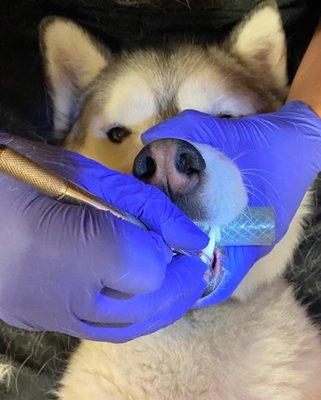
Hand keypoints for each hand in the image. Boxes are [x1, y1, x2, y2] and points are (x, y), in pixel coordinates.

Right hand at [0, 133, 207, 341]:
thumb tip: (193, 237)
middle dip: (179, 286)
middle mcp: (58, 294)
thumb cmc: (21, 172)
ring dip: (162, 307)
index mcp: (70, 245)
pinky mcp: (39, 320)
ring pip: (125, 328)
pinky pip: (100, 329)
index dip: (174, 255)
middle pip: (143, 305)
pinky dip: (133, 315)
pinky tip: (143, 296)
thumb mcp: (87, 176)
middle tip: (194, 264)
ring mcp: (46, 314)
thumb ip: (146, 207)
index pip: (148, 267)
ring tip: (180, 284)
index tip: (187, 241)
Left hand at [142, 101, 320, 306]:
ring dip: (190, 245)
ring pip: (216, 253)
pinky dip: (202, 230)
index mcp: (252, 236)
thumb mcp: (226, 133)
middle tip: (149, 248)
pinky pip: (223, 236)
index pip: (219, 281)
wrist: (304, 136)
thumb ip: (186, 132)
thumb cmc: (271, 144)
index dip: (189, 283)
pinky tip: (180, 213)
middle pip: (212, 268)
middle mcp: (252, 243)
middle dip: (180, 261)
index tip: (159, 272)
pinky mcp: (252, 223)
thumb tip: (148, 139)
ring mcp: (253, 234)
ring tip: (159, 231)